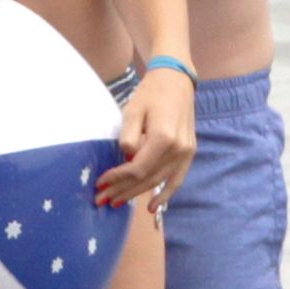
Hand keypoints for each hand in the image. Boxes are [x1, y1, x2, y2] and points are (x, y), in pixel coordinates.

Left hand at [95, 68, 195, 219]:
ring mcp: (186, 153)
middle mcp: (178, 149)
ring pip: (158, 181)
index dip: (117, 178)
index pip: (137, 168)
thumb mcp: (132, 111)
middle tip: (102, 199)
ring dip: (136, 194)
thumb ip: (128, 137)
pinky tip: (152, 207)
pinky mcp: (189, 153)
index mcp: (163, 138)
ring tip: (116, 202)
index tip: (100, 182)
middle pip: (147, 179)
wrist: (176, 81)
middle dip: (122, 190)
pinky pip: (177, 180)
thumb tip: (126, 159)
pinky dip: (165, 195)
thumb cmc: (150, 94)